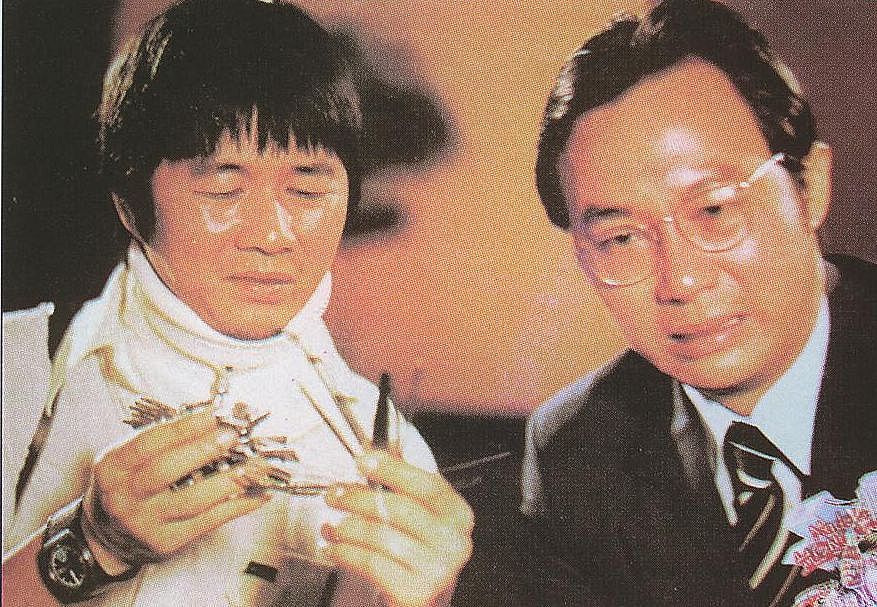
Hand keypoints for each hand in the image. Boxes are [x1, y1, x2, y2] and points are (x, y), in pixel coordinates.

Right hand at [81, 406, 269, 573]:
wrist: (109, 536)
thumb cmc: (130, 484)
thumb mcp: (130, 457)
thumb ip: (164, 439)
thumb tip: (215, 419)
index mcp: (113, 468)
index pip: (148, 443)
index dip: (183, 428)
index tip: (214, 414)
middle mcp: (124, 497)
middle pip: (166, 471)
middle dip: (203, 450)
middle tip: (232, 435)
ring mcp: (145, 523)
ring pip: (192, 500)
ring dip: (229, 480)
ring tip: (256, 464)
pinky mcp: (166, 543)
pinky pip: (208, 522)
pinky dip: (238, 506)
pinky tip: (259, 493)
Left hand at [321, 450, 473, 606]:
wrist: (421, 597)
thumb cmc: (418, 553)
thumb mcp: (422, 518)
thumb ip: (403, 489)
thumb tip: (371, 460)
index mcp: (458, 515)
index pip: (426, 484)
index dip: (393, 469)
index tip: (364, 461)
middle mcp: (453, 542)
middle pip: (399, 508)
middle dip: (358, 498)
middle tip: (335, 494)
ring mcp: (436, 569)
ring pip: (380, 536)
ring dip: (347, 528)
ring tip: (332, 525)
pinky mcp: (415, 592)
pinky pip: (370, 563)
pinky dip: (345, 553)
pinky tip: (335, 548)